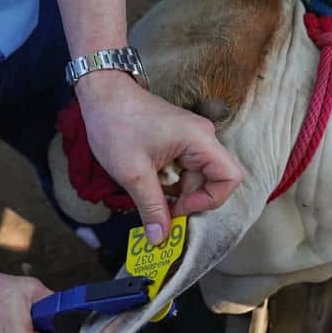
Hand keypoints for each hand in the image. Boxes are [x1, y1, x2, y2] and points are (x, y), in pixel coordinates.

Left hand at [75, 71, 243, 243]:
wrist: (101, 93)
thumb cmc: (116, 125)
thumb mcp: (133, 174)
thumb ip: (151, 207)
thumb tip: (160, 239)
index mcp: (199, 140)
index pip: (230, 178)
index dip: (209, 201)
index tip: (179, 208)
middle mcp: (203, 137)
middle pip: (214, 179)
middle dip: (190, 199)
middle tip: (161, 207)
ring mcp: (192, 137)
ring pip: (198, 176)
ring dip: (177, 191)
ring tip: (148, 190)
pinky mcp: (180, 139)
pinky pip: (186, 168)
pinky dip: (170, 180)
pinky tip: (148, 179)